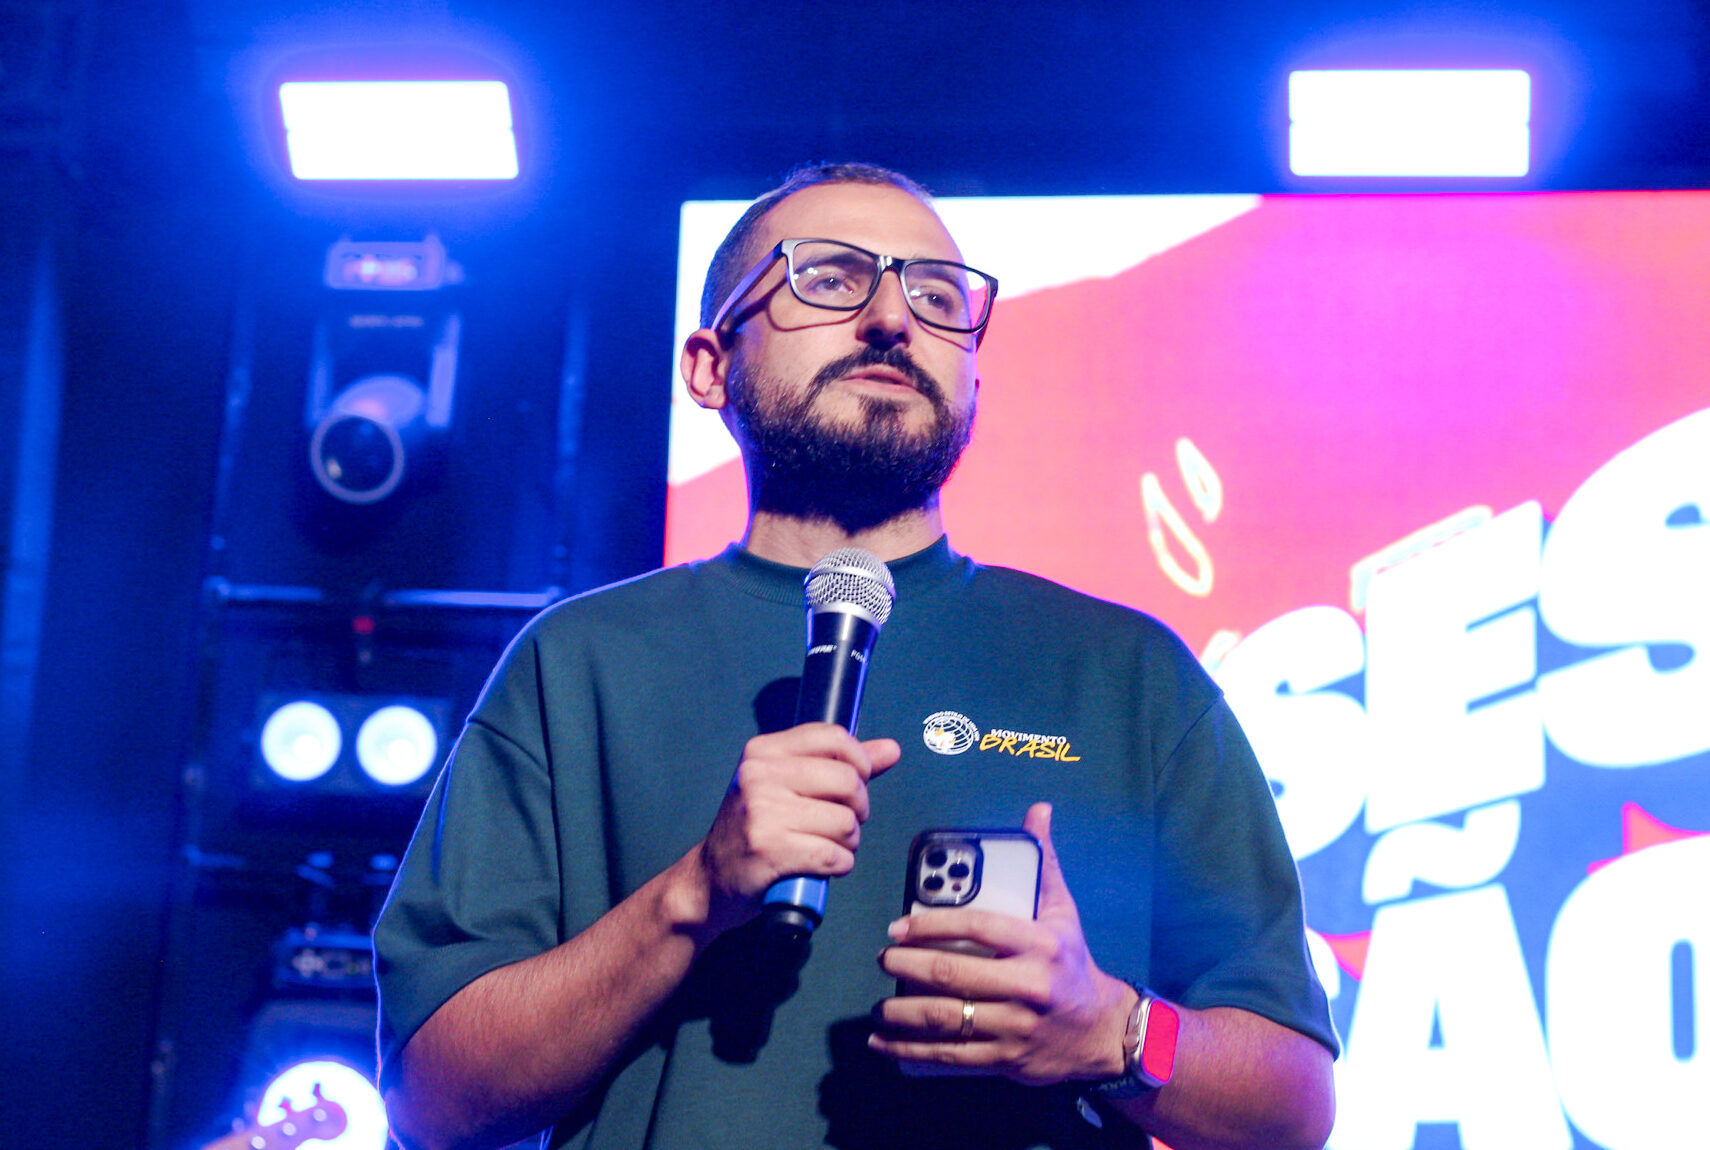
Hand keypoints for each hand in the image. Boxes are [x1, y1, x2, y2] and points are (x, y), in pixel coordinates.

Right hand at [697, 722, 900, 934]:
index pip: (833, 738)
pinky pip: (834, 855)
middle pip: (847, 781)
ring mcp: (762, 813)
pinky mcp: (769, 850)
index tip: (858, 781)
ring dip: (849, 842)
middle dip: (859, 808)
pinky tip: (824, 866)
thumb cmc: (757, 829)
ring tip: (829, 846)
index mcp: (763, 752)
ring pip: (845, 823)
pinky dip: (839, 865)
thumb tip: (891, 749)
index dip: (860, 761)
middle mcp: (759, 776)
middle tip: (845, 822)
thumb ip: (840, 765)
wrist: (711, 879)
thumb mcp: (788, 786)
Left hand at [870, 802, 1133, 1084]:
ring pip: (947, 1019)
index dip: (931, 924)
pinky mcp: (1006, 1059)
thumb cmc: (1072, 963)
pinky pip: (950, 1056)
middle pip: (954, 974)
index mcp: (1040, 944)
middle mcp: (1028, 985)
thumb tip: (1037, 811)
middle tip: (883, 959)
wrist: (1101, 1031)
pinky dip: (911, 1051)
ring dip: (902, 1014)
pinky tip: (884, 1043)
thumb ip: (1043, 863)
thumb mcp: (1063, 912)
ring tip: (877, 1006)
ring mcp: (1016, 1026)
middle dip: (907, 967)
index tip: (898, 927)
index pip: (978, 926)